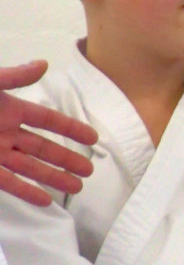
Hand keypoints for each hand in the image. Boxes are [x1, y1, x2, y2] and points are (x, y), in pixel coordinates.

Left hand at [0, 60, 98, 205]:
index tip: (93, 139)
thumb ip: (13, 77)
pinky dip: (25, 190)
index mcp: (9, 108)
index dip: (70, 129)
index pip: (47, 120)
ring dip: (52, 178)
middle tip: (89, 171)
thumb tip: (44, 65)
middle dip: (66, 159)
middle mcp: (4, 132)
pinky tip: (44, 199)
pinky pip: (6, 181)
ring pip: (29, 167)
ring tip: (75, 189)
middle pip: (43, 147)